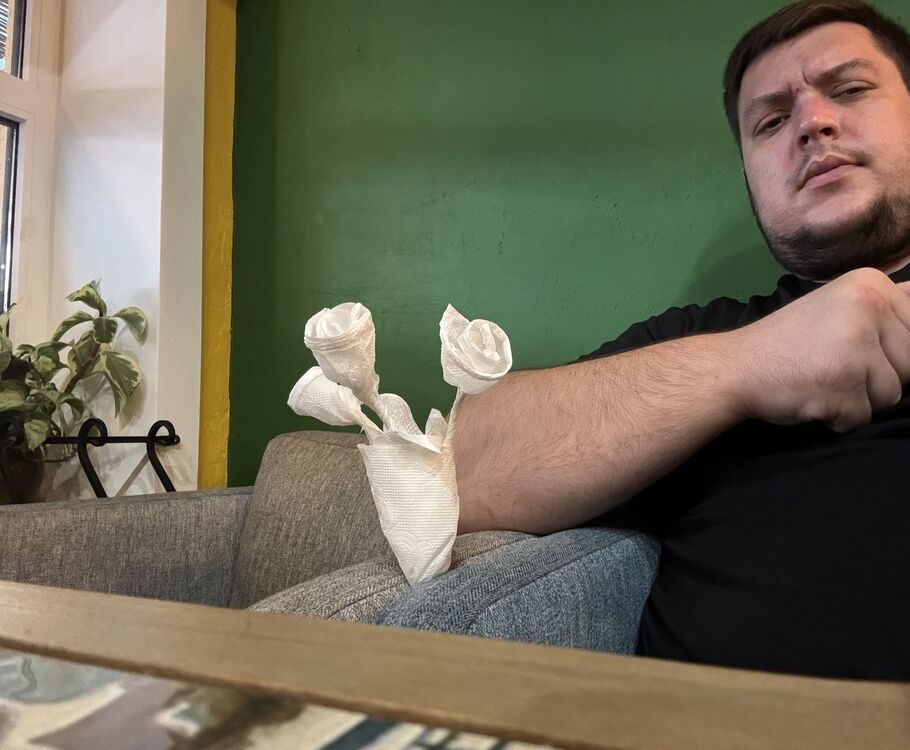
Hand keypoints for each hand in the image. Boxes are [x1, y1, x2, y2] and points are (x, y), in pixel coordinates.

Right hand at [723, 267, 909, 432]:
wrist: (734, 367)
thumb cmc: (788, 343)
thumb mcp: (840, 306)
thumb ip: (887, 306)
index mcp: (870, 283)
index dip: (887, 352)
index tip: (846, 348)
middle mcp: (868, 306)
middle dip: (876, 378)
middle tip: (832, 366)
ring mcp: (855, 344)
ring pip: (892, 394)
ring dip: (858, 400)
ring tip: (821, 381)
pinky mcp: (842, 382)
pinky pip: (863, 417)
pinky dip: (837, 418)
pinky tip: (811, 397)